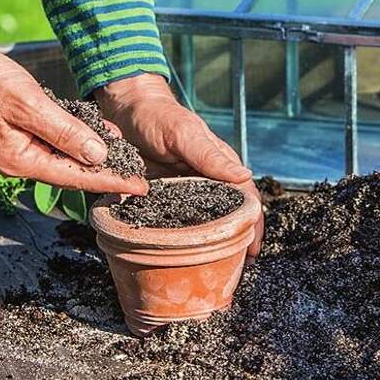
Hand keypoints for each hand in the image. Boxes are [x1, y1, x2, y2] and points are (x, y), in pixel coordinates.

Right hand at [0, 12, 146, 194]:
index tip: (139, 187)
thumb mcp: (29, 104)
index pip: (76, 178)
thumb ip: (65, 131)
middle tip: (139, 176)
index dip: (111, 182)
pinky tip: (100, 131)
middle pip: (73, 172)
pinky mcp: (20, 132)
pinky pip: (57, 140)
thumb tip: (98, 155)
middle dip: (107, 173)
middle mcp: (20, 160)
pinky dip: (80, 136)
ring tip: (127, 157)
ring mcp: (19, 147)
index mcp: (21, 160)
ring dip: (96, 154)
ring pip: (66, 156)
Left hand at [95, 74, 263, 260]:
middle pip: (229, 214)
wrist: (127, 110)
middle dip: (237, 240)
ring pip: (206, 220)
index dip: (252, 224)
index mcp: (220, 166)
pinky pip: (178, 218)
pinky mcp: (166, 195)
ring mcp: (187, 190)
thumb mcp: (184, 134)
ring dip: (213, 242)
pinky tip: (183, 254)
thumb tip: (245, 177)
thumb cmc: (159, 117)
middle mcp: (208, 180)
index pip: (245, 198)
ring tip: (216, 268)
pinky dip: (185, 237)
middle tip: (236, 269)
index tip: (252, 251)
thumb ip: (210, 156)